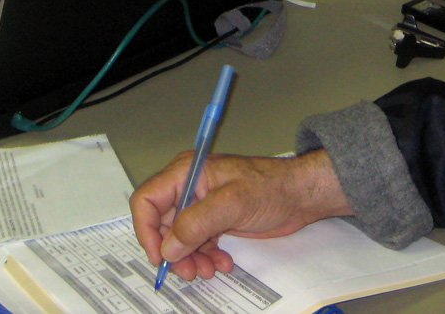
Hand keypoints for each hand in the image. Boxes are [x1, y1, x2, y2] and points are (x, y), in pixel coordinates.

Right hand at [130, 150, 349, 281]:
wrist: (299, 195)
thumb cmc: (270, 188)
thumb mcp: (231, 203)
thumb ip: (196, 223)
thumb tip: (169, 247)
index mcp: (186, 172)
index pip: (147, 199)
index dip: (146, 230)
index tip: (160, 256)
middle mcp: (188, 187)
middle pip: (161, 223)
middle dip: (173, 250)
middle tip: (189, 271)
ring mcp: (200, 204)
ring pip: (179, 237)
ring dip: (190, 257)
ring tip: (209, 270)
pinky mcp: (214, 219)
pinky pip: (198, 241)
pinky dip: (205, 256)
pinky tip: (222, 262)